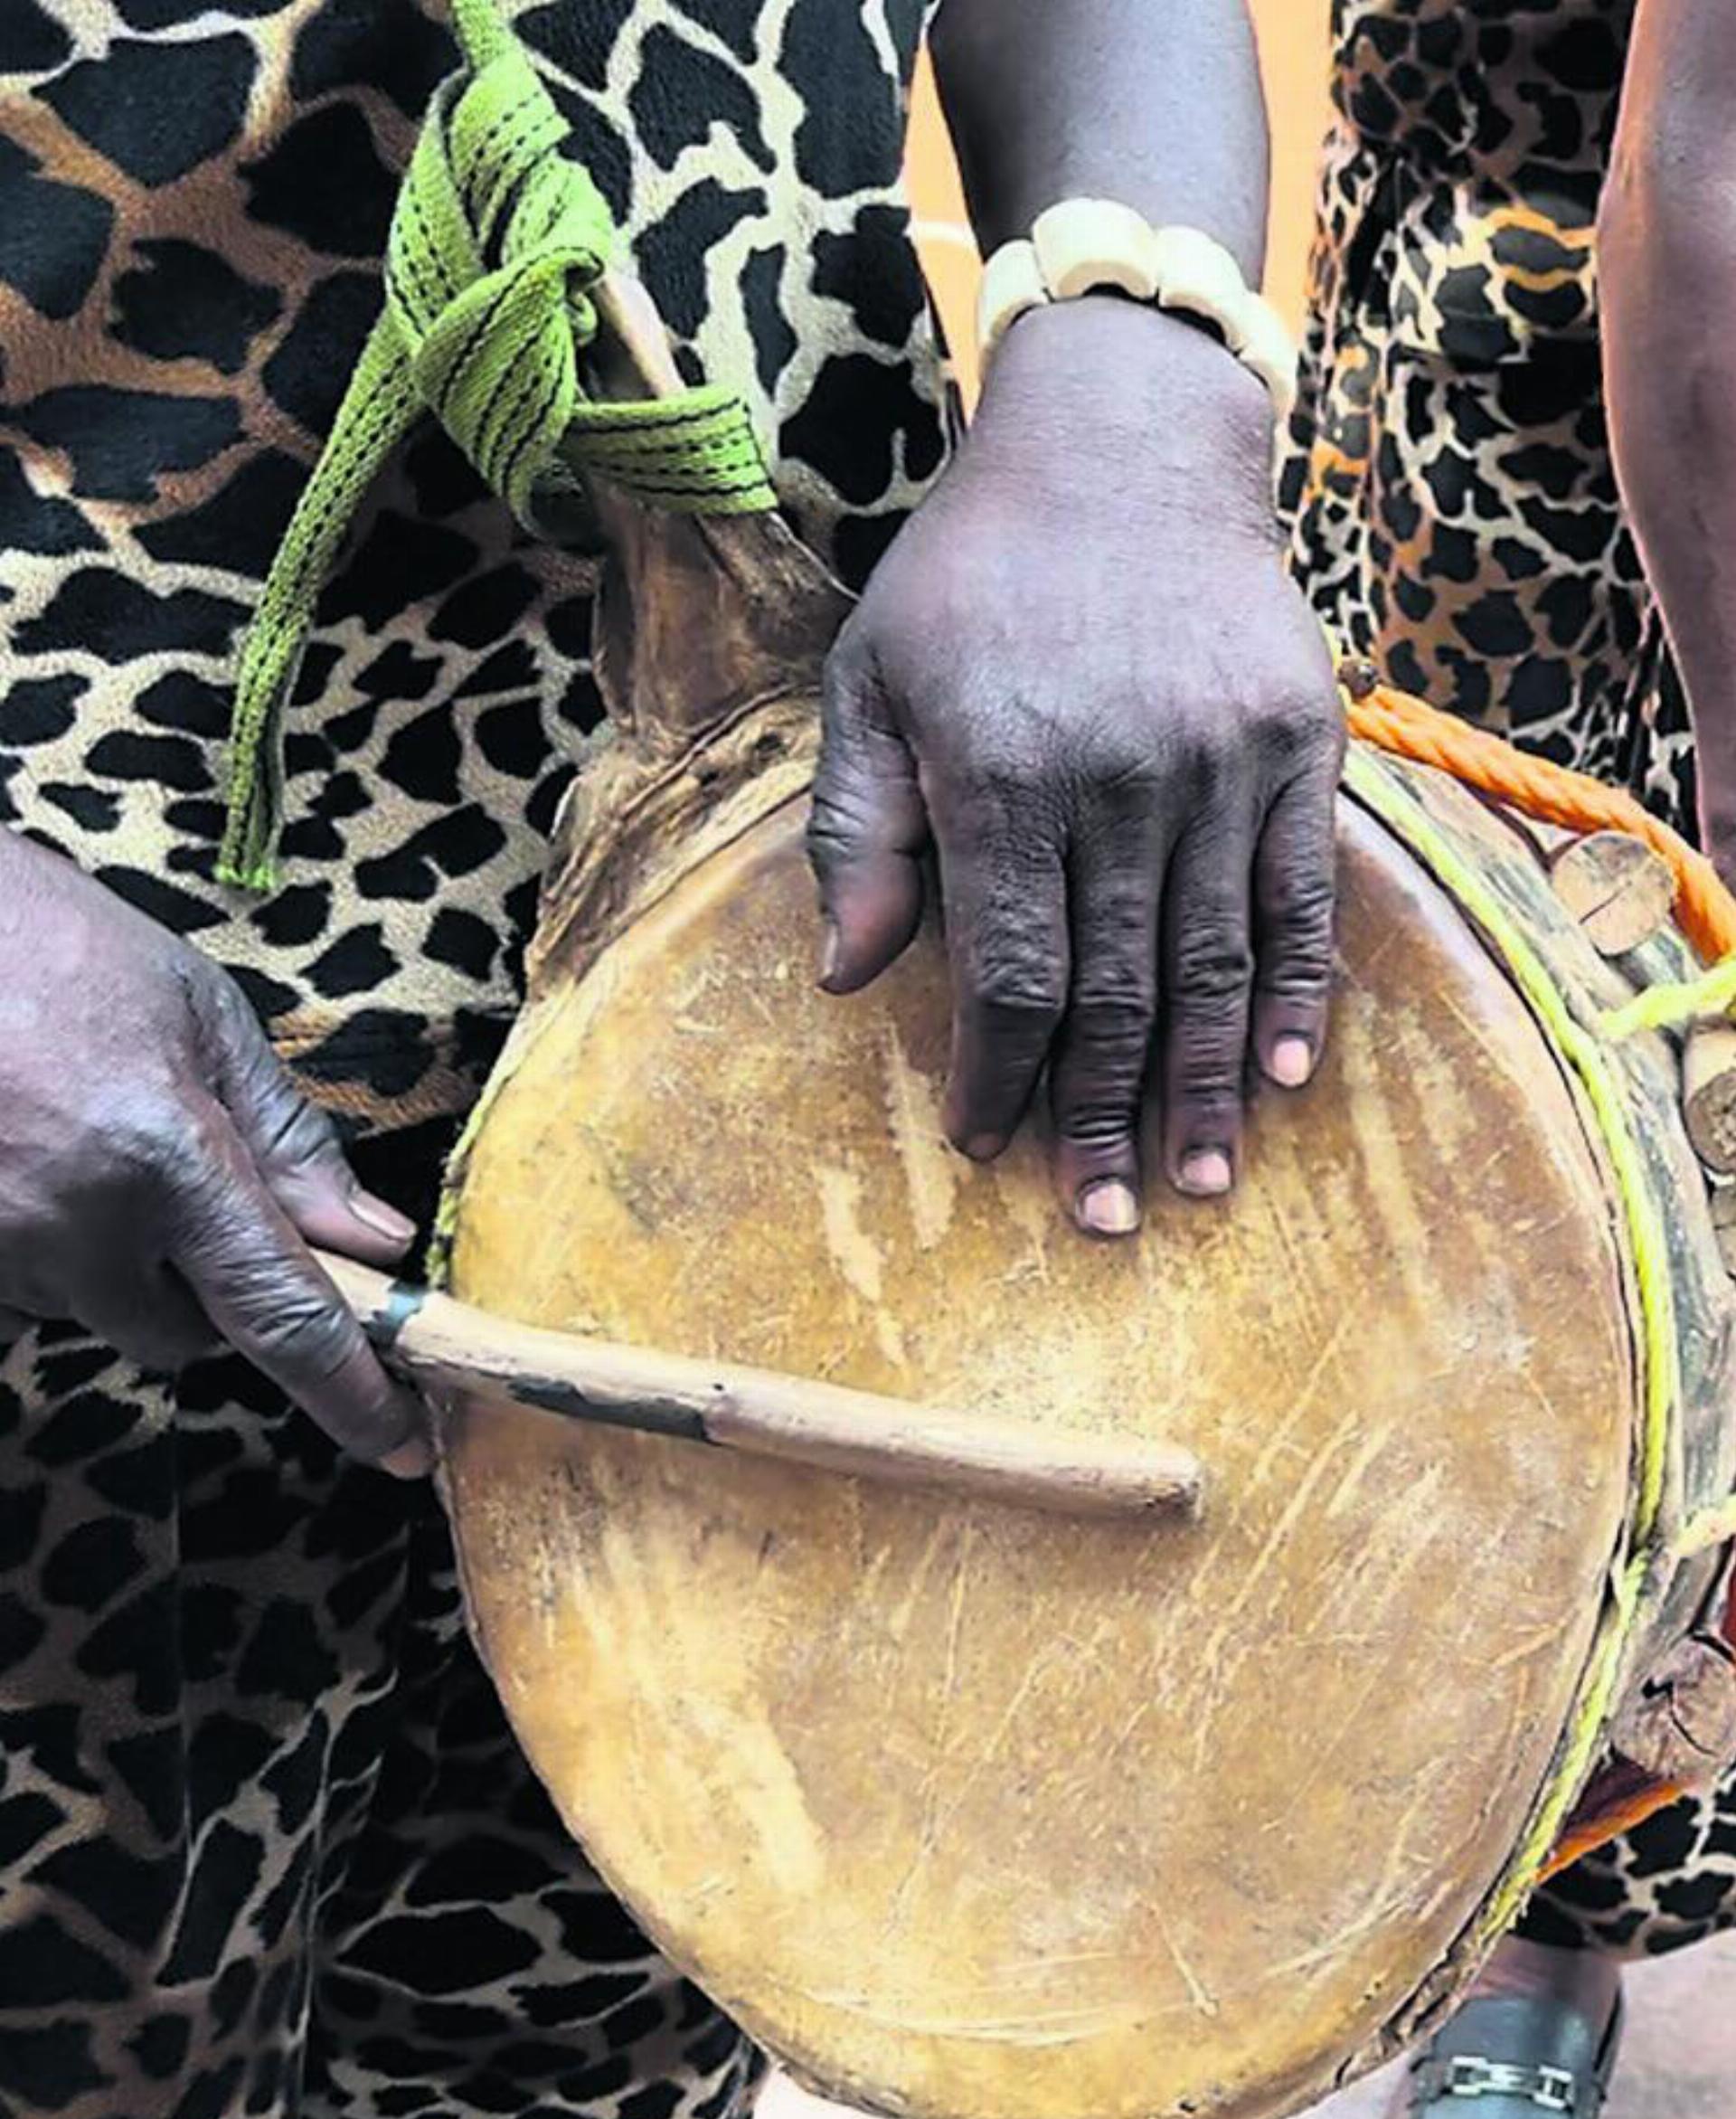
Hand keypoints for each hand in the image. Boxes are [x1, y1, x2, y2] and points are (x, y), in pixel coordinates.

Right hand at [0, 829, 429, 1474]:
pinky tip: (22, 1157)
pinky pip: (16, 1291)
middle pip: (179, 1336)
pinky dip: (36, 1245)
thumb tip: (374, 1241)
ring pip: (90, 1310)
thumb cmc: (56, 943)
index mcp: (165, 1159)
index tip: (407, 1447)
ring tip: (74, 1137)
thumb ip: (288, 1136)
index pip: (281, 1313)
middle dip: (199, 1288)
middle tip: (178, 1184)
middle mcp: (73, 1226)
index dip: (350, 1392)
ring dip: (106, 1258)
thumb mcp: (199, 1014)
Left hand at [808, 298, 1343, 1234]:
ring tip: (1194, 1183)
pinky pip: (1303, 895)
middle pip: (1114, 991)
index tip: (984, 1140)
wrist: (1122, 443)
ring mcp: (1219, 761)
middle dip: (1099, 1118)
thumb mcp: (871, 677)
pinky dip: (1298, 991)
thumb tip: (847, 976)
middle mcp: (1116, 776)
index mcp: (999, 771)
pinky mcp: (1298, 741)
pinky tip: (1287, 1075)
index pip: (1008, 973)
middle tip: (1097, 1219)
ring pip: (1213, 962)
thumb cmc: (972, 573)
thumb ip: (859, 829)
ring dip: (1201, 1086)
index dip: (998, 1074)